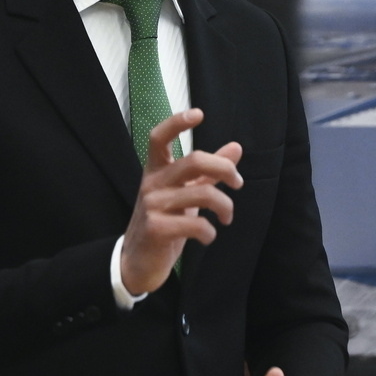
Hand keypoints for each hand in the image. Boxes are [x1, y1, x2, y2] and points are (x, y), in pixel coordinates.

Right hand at [120, 108, 242, 294]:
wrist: (137, 262)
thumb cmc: (165, 221)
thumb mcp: (185, 193)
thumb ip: (208, 171)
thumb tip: (236, 148)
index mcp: (157, 170)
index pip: (159, 138)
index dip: (177, 123)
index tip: (198, 113)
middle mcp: (152, 183)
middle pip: (194, 160)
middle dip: (224, 169)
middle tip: (238, 183)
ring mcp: (152, 205)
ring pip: (203, 194)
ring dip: (225, 206)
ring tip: (226, 217)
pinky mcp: (156, 229)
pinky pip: (195, 224)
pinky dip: (210, 232)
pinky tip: (208, 236)